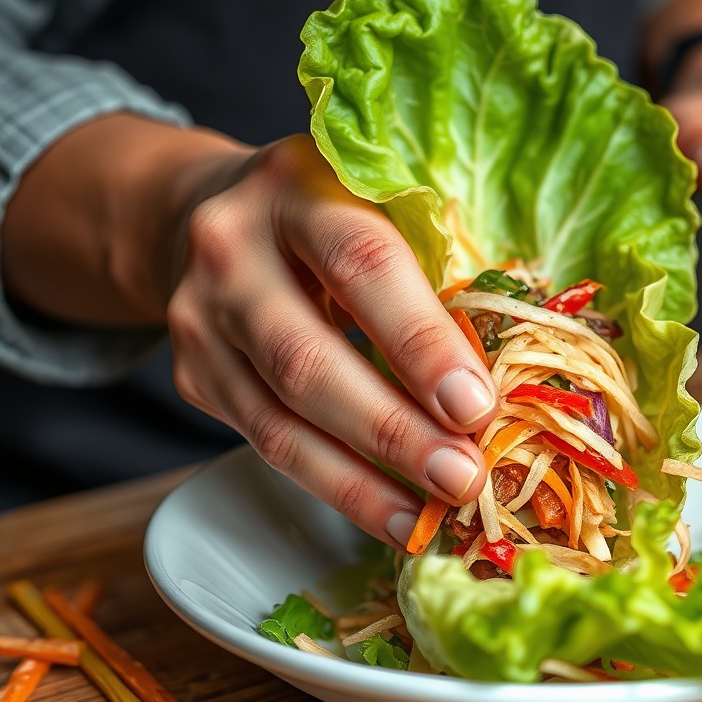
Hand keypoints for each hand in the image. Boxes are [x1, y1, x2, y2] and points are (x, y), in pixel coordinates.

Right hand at [166, 135, 499, 546]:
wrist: (202, 215)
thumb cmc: (323, 215)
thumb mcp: (373, 206)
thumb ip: (428, 265)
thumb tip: (507, 369)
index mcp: (295, 186)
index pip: (361, 265)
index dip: (420, 343)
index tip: (477, 407)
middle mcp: (231, 251)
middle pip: (307, 359)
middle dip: (392, 430)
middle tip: (463, 477)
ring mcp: (200, 320)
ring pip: (279, 421)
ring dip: (362, 481)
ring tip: (431, 515)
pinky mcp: (194, 375)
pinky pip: (265, 445)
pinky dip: (334, 487)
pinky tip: (389, 512)